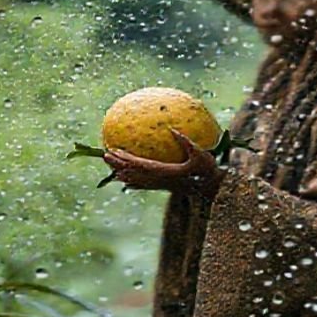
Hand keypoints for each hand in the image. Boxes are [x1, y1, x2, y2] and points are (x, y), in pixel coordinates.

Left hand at [103, 129, 223, 197]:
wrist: (211, 187)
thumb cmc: (208, 169)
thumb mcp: (200, 154)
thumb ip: (186, 142)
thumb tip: (172, 129)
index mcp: (165, 172)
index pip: (141, 165)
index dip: (126, 159)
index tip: (114, 151)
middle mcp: (159, 180)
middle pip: (134, 173)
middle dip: (118, 164)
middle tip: (105, 155)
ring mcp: (160, 185)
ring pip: (136, 180)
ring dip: (122, 172)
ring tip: (110, 165)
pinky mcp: (163, 187)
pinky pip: (143, 185)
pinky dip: (132, 182)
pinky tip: (124, 181)